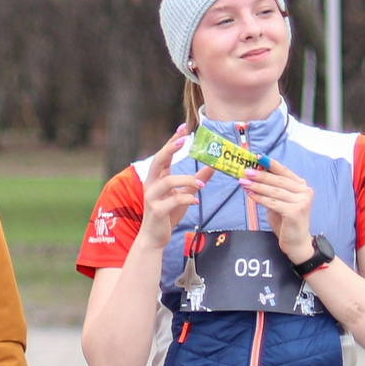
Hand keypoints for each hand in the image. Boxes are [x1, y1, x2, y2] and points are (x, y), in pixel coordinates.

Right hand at [138, 127, 200, 249]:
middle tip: (184, 140)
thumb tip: (213, 167)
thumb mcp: (184, 194)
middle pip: (158, 161)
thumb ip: (196, 181)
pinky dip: (187, 199)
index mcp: (156, 179)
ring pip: (168, 181)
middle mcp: (151, 185)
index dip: (172, 141)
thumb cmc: (167, 214)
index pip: (163, 155)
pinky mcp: (157, 211)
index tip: (183, 128)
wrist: (154, 238)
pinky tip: (195, 202)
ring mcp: (152, 198)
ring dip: (187, 180)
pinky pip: (174, 200)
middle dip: (170, 149)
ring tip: (201, 186)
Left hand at [242, 160, 316, 261]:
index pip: (284, 172)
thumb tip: (253, 177)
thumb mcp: (279, 202)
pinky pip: (273, 203)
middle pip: (278, 181)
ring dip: (257, 186)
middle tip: (245, 171)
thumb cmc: (286, 221)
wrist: (296, 242)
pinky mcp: (295, 212)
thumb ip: (271, 191)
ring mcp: (302, 202)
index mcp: (302, 186)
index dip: (271, 164)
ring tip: (243, 182)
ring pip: (275, 191)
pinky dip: (260, 198)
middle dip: (260, 175)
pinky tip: (249, 195)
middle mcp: (305, 191)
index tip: (258, 157)